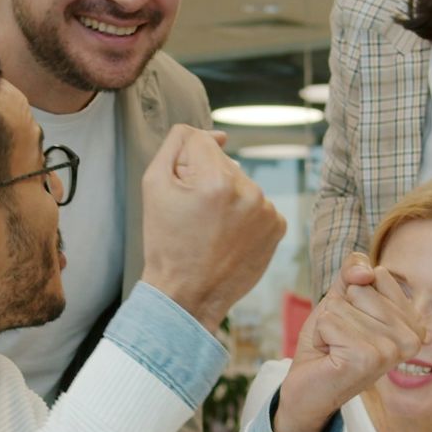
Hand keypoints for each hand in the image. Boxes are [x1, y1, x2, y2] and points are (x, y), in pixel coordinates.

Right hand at [138, 125, 284, 331]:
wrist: (187, 295)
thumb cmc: (166, 242)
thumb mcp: (153, 185)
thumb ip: (177, 144)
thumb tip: (218, 135)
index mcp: (216, 179)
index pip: (200, 141)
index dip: (184, 164)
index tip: (182, 192)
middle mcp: (248, 191)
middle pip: (223, 162)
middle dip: (208, 180)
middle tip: (194, 217)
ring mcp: (267, 210)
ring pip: (241, 183)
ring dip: (228, 197)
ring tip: (211, 229)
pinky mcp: (278, 227)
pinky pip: (257, 205)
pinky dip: (244, 216)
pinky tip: (229, 236)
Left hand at [276, 253, 425, 431]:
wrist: (307, 387)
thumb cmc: (329, 343)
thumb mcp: (341, 298)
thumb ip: (354, 271)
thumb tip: (366, 272)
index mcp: (413, 323)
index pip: (379, 274)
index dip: (352, 294)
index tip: (353, 324)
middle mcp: (410, 339)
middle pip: (360, 288)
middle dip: (339, 310)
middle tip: (340, 339)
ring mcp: (390, 351)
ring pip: (342, 305)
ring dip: (328, 325)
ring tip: (335, 348)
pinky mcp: (365, 359)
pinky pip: (329, 321)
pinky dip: (321, 335)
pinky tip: (329, 356)